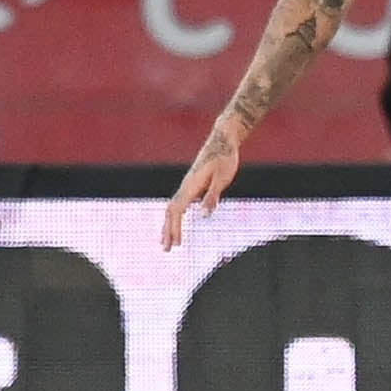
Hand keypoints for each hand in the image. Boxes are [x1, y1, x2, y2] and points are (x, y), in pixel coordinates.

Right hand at [162, 118, 246, 246]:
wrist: (223, 140)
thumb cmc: (225, 158)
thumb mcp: (223, 178)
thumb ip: (212, 196)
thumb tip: (203, 215)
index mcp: (191, 186)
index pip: (177, 211)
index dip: (175, 228)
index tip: (175, 244)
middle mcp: (186, 186)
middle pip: (171, 211)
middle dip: (168, 231)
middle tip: (166, 250)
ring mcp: (188, 185)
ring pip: (173, 208)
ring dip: (170, 225)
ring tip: (168, 241)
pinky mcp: (193, 184)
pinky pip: (180, 203)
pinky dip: (176, 216)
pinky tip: (177, 224)